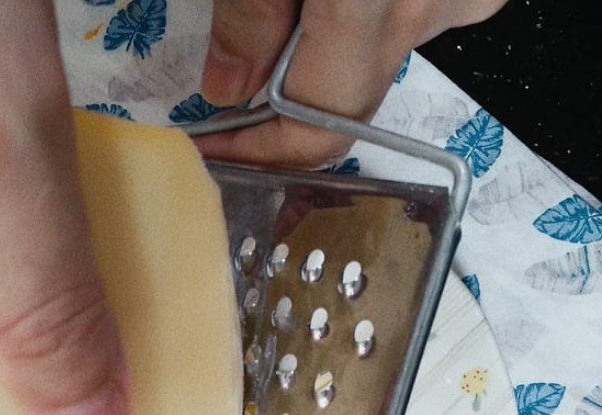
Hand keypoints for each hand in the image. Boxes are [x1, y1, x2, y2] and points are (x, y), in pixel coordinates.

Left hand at [197, 0, 507, 165]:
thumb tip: (229, 87)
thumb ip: (250, 13)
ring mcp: (452, 2)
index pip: (308, 133)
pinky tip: (328, 18)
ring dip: (313, 80)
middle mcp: (424, 13)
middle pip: (338, 115)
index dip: (252, 152)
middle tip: (225, 110)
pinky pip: (403, 33)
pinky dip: (356, 40)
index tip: (208, 146)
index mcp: (370, 5)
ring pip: (369, 76)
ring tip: (266, 59)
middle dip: (274, 124)